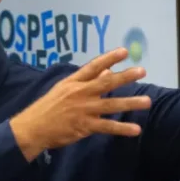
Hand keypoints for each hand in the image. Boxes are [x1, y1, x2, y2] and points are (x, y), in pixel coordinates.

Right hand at [11, 48, 153, 159]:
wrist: (32, 128)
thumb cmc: (48, 107)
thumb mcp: (64, 89)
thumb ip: (85, 80)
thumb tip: (107, 70)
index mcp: (74, 82)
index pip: (93, 66)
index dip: (109, 58)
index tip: (124, 51)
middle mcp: (80, 93)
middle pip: (105, 83)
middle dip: (125, 77)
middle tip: (142, 71)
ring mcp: (83, 110)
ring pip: (111, 105)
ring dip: (130, 103)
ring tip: (147, 101)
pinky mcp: (84, 126)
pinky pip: (107, 127)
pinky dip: (122, 129)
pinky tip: (136, 129)